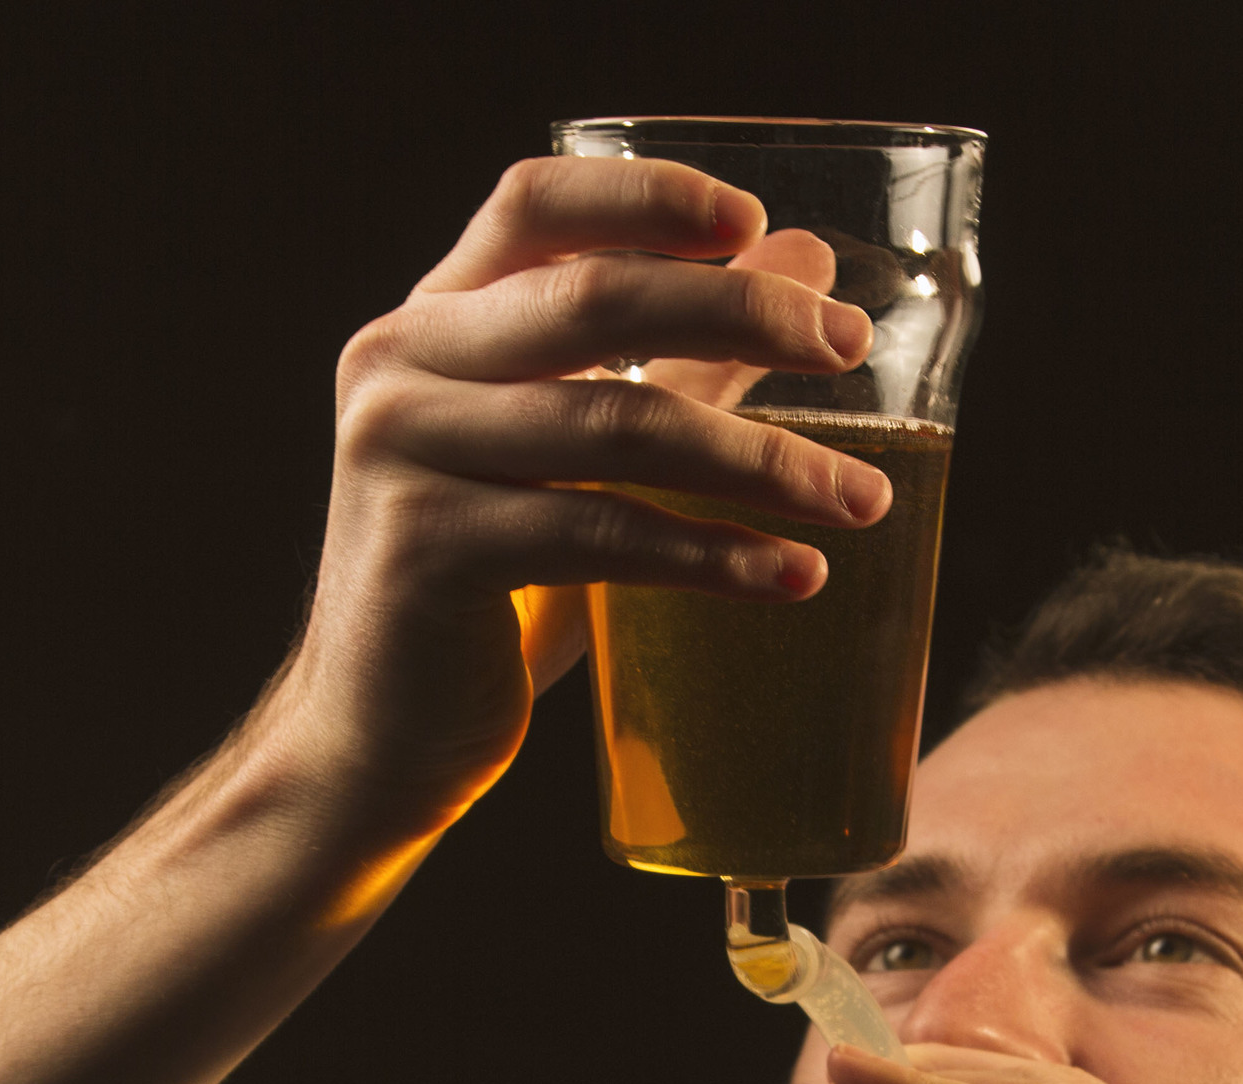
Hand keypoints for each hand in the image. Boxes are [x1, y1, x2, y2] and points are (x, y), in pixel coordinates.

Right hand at [264, 157, 888, 842]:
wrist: (380, 728)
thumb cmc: (493, 588)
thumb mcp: (581, 461)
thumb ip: (680, 358)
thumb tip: (804, 258)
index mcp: (433, 322)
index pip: (535, 205)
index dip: (647, 197)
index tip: (755, 222)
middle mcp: (402, 367)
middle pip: (595, 298)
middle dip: (742, 315)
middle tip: (848, 348)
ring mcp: (403, 457)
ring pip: (616, 426)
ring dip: (760, 461)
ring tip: (862, 498)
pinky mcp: (428, 553)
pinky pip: (601, 537)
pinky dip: (713, 555)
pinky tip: (794, 574)